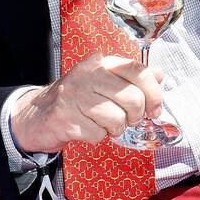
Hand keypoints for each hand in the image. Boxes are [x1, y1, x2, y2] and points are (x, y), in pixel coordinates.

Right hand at [10, 52, 163, 152]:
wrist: (39, 113)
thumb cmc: (77, 99)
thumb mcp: (105, 81)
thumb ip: (132, 78)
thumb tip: (160, 76)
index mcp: (101, 63)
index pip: (140, 71)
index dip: (154, 93)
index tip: (154, 108)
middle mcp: (88, 74)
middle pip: (133, 98)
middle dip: (135, 116)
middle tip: (126, 119)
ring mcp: (75, 95)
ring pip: (117, 118)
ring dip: (115, 128)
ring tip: (103, 123)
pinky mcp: (66, 117)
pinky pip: (98, 134)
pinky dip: (96, 136)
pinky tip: (86, 128)